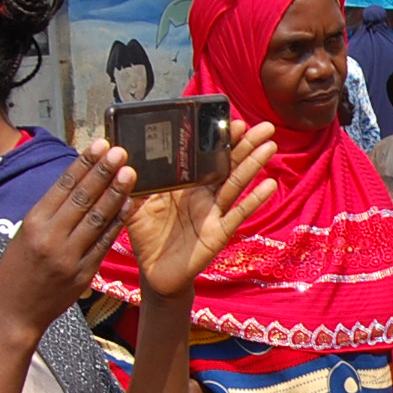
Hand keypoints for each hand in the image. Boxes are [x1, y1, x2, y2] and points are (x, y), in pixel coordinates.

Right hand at [0, 141, 135, 334]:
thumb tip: (76, 184)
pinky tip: (129, 205)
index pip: (63, 186)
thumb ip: (49, 213)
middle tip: (121, 151)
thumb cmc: (16, 270)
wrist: (14, 313)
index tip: (99, 144)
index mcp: (32, 223)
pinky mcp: (83, 273)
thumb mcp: (23, 235)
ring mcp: (69, 256)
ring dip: (116, 193)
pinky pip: (104, 243)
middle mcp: (51, 237)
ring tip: (130, 172)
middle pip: (83, 198)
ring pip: (98, 218)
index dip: (84, 163)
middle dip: (103, 172)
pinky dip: (118, 222)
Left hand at [122, 122, 278, 298]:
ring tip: (270, 145)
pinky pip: (237, 214)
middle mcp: (202, 195)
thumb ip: (134, 184)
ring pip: (235, 183)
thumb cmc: (147, 237)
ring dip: (253, 164)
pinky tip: (269, 185)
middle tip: (264, 126)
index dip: (218, 140)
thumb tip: (123, 157)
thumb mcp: (135, 205)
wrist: (153, 273)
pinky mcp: (218, 233)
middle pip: (227, 165)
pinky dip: (254, 200)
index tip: (231, 120)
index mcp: (184, 184)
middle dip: (246, 144)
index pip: (204, 157)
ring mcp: (213, 213)